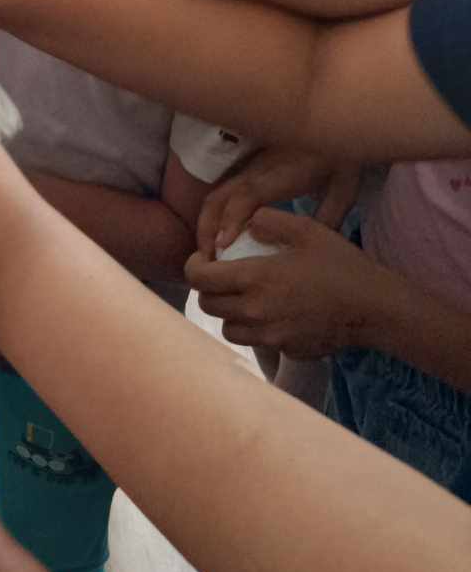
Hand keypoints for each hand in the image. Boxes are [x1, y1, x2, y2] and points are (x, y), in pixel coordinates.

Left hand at [186, 209, 391, 358]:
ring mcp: (271, 336)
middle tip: (222, 276)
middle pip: (207, 305)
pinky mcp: (287, 351)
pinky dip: (255, 330)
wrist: (377, 309)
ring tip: (244, 297)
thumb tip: (244, 224)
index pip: (199, 278)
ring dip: (228, 313)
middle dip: (208, 289)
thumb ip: (268, 220)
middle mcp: (257, 311)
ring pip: (227, 329)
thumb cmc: (342, 265)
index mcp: (256, 279)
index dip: (194, 266)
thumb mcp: (307, 230)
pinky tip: (272, 313)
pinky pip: (256, 342)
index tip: (205, 258)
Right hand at [196, 149, 360, 257]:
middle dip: (206, 229)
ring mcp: (248, 169)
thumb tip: (314, 247)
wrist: (333, 121)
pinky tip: (220, 234)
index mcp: (279, 176)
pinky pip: (223, 193)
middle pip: (218, 197)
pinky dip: (214, 215)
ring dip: (206, 223)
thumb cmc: (340, 158)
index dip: (231, 221)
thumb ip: (327, 219)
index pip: (245, 197)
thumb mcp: (343, 191)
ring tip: (210, 252)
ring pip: (215, 195)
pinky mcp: (248, 170)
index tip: (223, 247)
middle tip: (209, 262)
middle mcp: (255, 172)